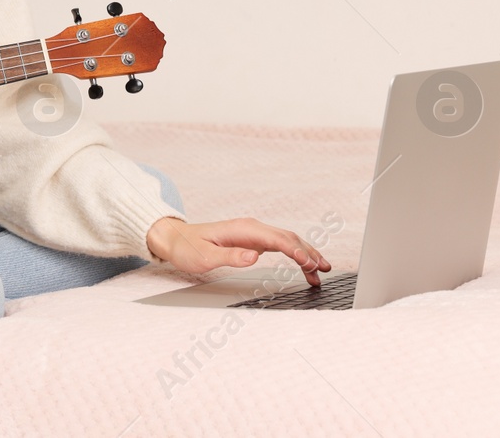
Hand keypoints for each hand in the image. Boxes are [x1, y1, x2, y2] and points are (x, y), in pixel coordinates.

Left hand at [145, 216, 331, 285]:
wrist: (176, 239)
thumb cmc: (188, 247)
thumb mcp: (204, 256)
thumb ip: (229, 256)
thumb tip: (253, 256)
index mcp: (243, 229)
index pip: (276, 239)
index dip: (295, 251)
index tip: (308, 263)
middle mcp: (252, 228)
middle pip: (288, 238)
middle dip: (308, 252)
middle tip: (323, 270)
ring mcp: (254, 233)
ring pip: (288, 241)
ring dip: (307, 254)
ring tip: (323, 271)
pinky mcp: (254, 241)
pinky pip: (281, 247)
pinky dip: (296, 256)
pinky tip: (305, 268)